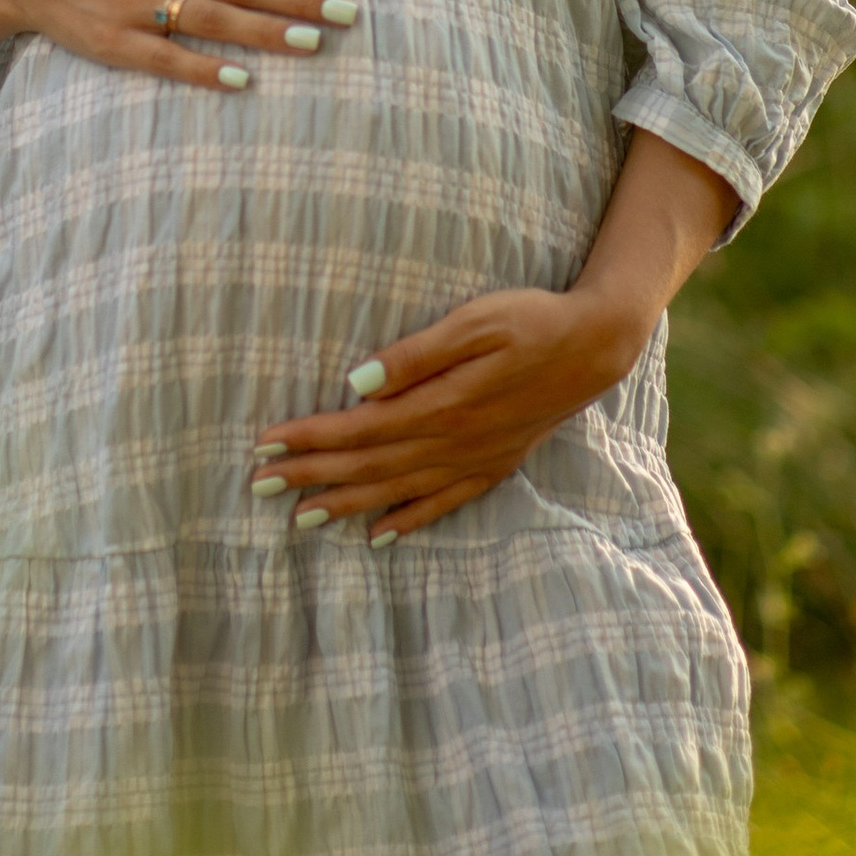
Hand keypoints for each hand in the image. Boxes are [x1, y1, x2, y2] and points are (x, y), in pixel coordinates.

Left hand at [253, 282, 652, 541]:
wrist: (596, 346)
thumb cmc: (531, 319)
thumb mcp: (474, 322)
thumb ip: (415, 355)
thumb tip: (355, 383)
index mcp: (443, 406)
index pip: (359, 428)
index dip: (309, 438)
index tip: (265, 445)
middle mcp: (454, 442)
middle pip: (368, 465)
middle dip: (311, 476)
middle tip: (259, 486)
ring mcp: (474, 460)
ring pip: (396, 490)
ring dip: (345, 504)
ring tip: (299, 518)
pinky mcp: (492, 465)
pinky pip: (441, 503)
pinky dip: (406, 520)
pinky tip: (378, 536)